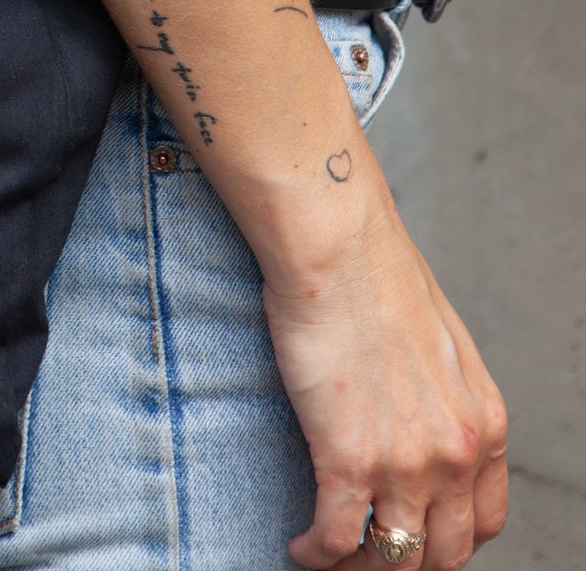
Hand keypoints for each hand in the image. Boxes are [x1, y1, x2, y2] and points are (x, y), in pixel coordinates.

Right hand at [263, 200, 507, 570]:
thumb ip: (445, 397)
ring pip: (394, 559)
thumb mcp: (442, 344)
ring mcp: (405, 463)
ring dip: (359, 566)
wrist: (338, 246)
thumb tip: (421, 424)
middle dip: (404, 564)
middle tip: (368, 554)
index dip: (448, 543)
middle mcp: (456, 454)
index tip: (414, 536)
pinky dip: (317, 554)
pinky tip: (300, 545)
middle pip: (443, 554)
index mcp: (485, 423)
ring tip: (330, 553)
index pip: (484, 523)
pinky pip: (337, 538)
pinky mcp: (349, 460)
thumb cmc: (376, 274)